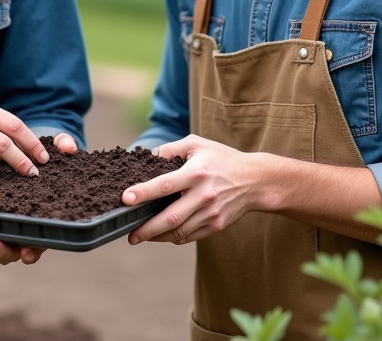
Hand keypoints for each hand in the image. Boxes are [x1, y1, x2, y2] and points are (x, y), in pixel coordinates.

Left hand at [0, 132, 78, 264]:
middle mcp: (23, 228)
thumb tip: (69, 147)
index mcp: (43, 219)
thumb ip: (64, 146)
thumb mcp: (54, 150)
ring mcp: (4, 225)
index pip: (39, 243)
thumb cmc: (43, 158)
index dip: (34, 250)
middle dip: (2, 250)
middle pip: (13, 250)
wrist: (23, 156)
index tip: (28, 253)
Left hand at [122, 134, 267, 245]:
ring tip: (142, 236)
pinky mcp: (216, 225)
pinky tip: (163, 234)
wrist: (255, 180)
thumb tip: (147, 157)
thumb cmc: (222, 159)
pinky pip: (189, 237)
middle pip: (170, 218)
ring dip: (157, 237)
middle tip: (130, 235)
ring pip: (178, 232)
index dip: (143, 193)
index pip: (164, 185)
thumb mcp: (197, 145)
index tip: (126, 199)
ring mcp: (210, 213)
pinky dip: (174, 237)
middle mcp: (203, 195)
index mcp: (196, 172)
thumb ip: (171, 149)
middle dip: (146, 229)